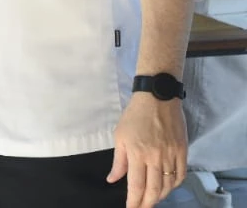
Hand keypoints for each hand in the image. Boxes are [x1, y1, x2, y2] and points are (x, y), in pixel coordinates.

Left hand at [108, 93, 186, 207]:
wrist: (157, 98)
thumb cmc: (134, 116)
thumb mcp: (120, 136)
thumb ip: (118, 161)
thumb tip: (112, 180)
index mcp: (137, 153)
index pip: (136, 185)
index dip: (134, 201)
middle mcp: (155, 157)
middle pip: (154, 189)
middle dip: (147, 203)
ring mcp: (171, 155)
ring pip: (168, 184)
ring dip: (160, 196)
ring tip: (153, 200)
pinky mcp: (183, 151)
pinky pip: (181, 175)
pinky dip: (174, 185)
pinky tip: (168, 187)